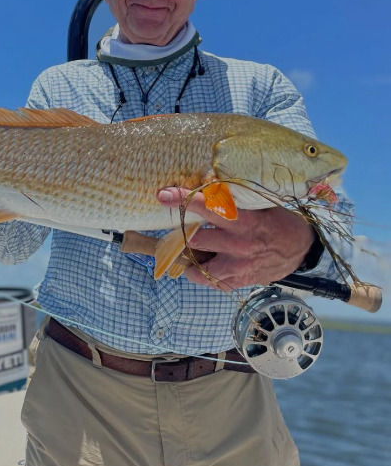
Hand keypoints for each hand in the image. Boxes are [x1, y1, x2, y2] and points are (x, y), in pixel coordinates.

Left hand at [157, 187, 315, 288]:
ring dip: (192, 255)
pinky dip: (203, 272)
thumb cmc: (276, 220)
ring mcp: (238, 267)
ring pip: (198, 265)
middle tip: (183, 225)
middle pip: (195, 238)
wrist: (300, 248)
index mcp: (243, 221)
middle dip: (185, 231)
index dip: (184, 200)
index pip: (208, 208)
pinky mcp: (240, 281)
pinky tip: (209, 260)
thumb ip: (233, 199)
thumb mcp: (259, 205)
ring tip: (194, 247)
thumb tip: (204, 183)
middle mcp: (238, 245)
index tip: (164, 195)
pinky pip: (210, 281)